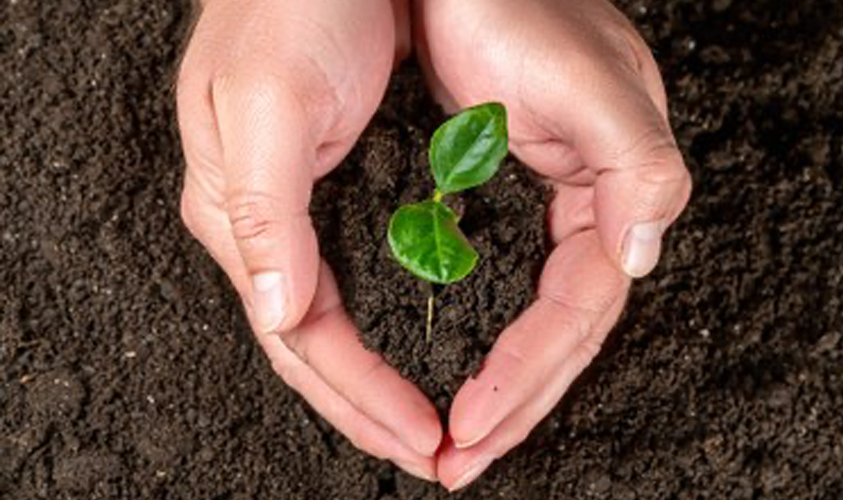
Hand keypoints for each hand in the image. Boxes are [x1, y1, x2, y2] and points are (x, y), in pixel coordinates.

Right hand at [177, 0, 440, 479]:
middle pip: (310, 346)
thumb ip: (266, 214)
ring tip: (425, 427)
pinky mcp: (317, 189)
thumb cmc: (287, 8)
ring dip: (373, 383)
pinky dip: (379, 330)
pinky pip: (346, 283)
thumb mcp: (267, 104)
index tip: (423, 439)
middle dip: (369, 409)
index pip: (300, 337)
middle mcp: (257, 225)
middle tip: (433, 456)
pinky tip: (408, 351)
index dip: (360, 396)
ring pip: (325, 325)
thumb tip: (275, 313)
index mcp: (239, 214)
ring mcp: (286, 210)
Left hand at [415, 0, 691, 488]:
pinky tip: (458, 361)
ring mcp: (543, 202)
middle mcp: (584, 205)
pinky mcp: (505, 192)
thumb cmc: (513, 5)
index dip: (529, 373)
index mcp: (611, 189)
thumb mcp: (588, 80)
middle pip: (558, 330)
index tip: (473, 423)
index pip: (579, 308)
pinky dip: (481, 330)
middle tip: (456, 460)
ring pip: (531, 316)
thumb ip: (638, 166)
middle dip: (513, 401)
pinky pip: (500, 281)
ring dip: (497, 380)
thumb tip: (644, 258)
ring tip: (456, 437)